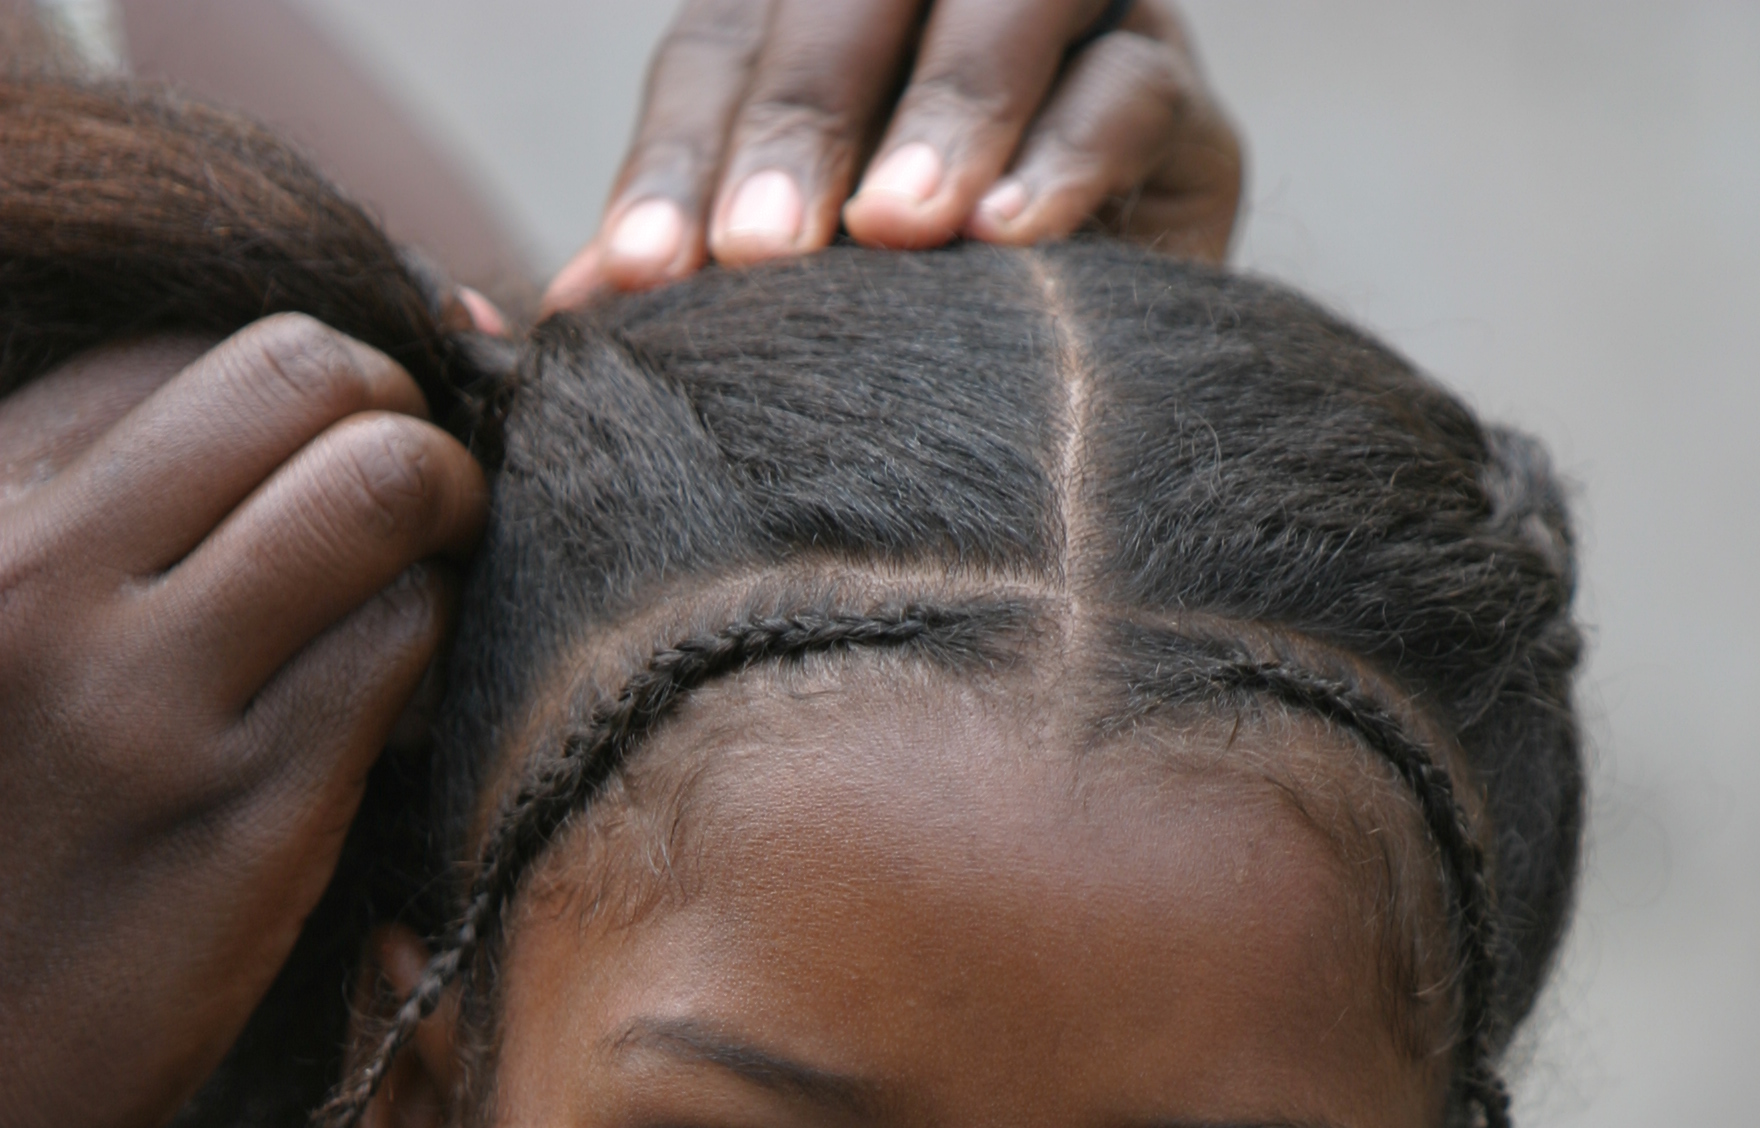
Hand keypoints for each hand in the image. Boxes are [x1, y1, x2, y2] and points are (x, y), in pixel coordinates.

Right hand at [0, 317, 487, 1127]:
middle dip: (393, 407)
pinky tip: (404, 694)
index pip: (178, 354)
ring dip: (440, 519)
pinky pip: (399, 655)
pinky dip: (431, 646)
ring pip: (376, 496)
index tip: (339, 431)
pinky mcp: (247, 822)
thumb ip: (76, 530)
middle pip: (297, 374)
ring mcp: (147, 702)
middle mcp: (40, 582)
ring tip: (429, 577)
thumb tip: (292, 415)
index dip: (295, 383)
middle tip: (416, 481)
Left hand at [544, 0, 1241, 304]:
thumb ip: (679, 277)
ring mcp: (1069, 28)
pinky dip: (1071, 158)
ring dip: (948, 112)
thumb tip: (552, 314)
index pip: (725, 45)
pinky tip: (1010, 240)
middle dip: (800, 121)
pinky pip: (1132, 92)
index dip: (680, 152)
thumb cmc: (902, 349)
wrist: (1084, 421)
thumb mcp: (784, 302)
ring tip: (896, 230)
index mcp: (815, 29)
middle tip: (761, 252)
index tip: (645, 274)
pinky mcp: (1176, 102)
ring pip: (1012, 3)